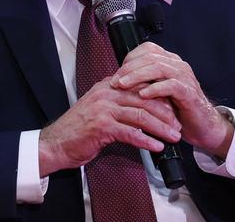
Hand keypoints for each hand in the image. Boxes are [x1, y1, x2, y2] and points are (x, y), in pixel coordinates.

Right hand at [38, 77, 181, 176]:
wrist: (55, 143)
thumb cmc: (78, 130)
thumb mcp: (99, 109)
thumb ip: (117, 104)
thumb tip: (141, 108)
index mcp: (108, 87)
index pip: (140, 87)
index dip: (160, 98)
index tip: (174, 109)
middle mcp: (107, 94)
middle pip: (144, 100)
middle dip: (165, 113)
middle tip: (179, 124)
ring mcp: (104, 109)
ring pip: (140, 115)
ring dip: (161, 127)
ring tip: (174, 137)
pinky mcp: (102, 127)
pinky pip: (130, 133)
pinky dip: (146, 140)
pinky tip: (157, 147)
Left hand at [110, 42, 233, 157]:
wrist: (202, 126)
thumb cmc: (177, 109)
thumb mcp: (157, 92)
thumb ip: (143, 82)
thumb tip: (118, 80)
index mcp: (170, 61)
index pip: (147, 49)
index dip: (130, 59)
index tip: (117, 73)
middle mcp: (178, 65)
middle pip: (149, 56)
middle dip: (128, 68)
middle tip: (115, 81)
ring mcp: (185, 77)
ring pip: (158, 67)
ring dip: (137, 76)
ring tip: (123, 85)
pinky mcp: (189, 92)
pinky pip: (171, 85)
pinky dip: (154, 89)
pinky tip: (142, 94)